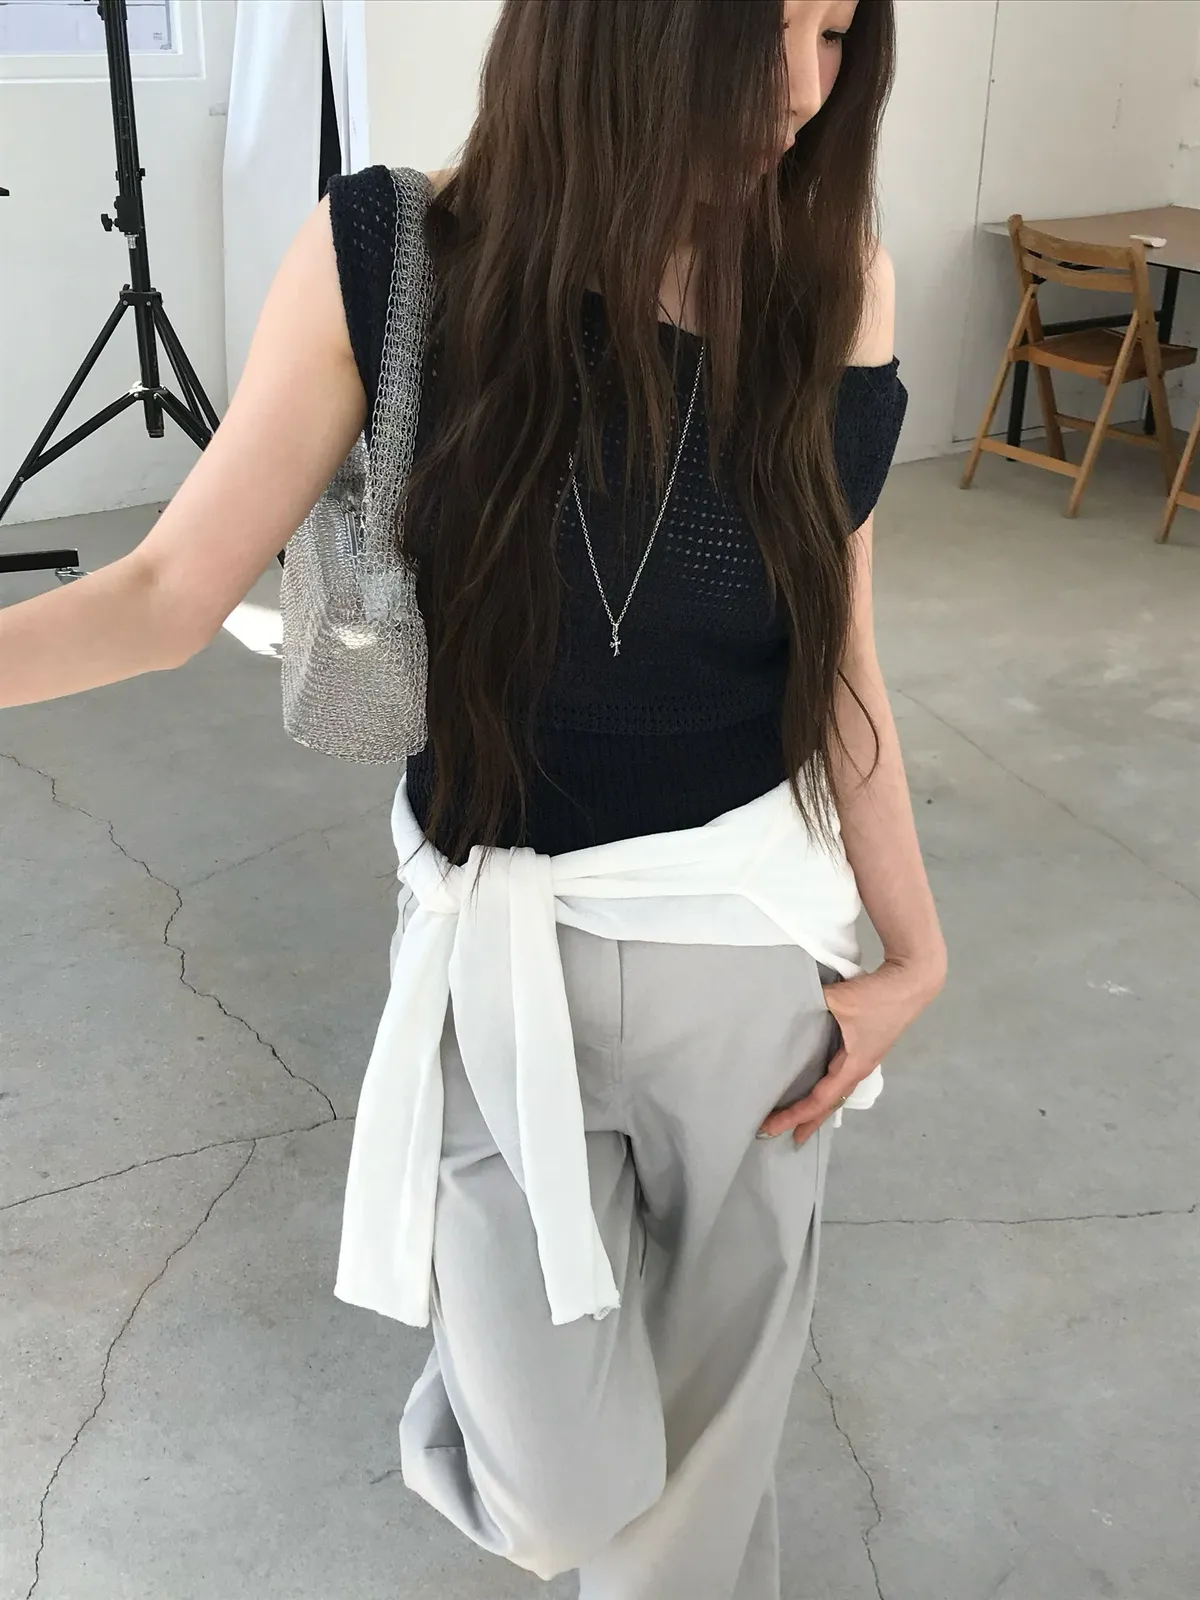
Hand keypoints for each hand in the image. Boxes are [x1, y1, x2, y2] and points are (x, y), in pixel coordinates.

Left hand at [758, 953, 944, 1147]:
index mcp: (853, 1066)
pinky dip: (827, 1085)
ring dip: (818, 1105)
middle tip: (786, 1136)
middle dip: (808, 1121)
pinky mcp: (866, 1046)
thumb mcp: (839, 1000)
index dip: (795, 1114)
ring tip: (801, 1116)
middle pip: (830, 1103)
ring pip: (837, 1090)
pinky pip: (841, 1075)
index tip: (773, 1126)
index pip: (819, 1099)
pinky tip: (819, 1080)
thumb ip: (809, 1003)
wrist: (912, 981)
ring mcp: (864, 1058)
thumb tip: (784, 1004)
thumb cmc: (877, 997)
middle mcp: (859, 1068)